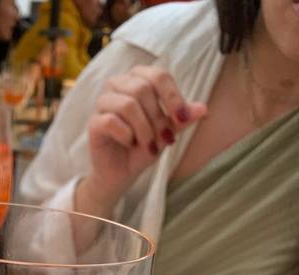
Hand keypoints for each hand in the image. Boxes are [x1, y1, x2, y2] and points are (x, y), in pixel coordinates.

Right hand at [82, 65, 206, 205]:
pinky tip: (129, 144)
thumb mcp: (167, 132)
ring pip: (127, 104)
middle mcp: (119, 86)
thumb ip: (182, 119)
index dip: (172, 95)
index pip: (158, 75)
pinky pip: (111, 121)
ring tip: (148, 145)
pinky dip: (126, 135)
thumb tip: (204, 109)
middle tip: (165, 139)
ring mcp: (103, 103)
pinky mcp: (94, 123)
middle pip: (142, 88)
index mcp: (138, 80)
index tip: (182, 118)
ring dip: (143, 128)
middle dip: (158, 117)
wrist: (121, 174)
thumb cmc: (142, 148)